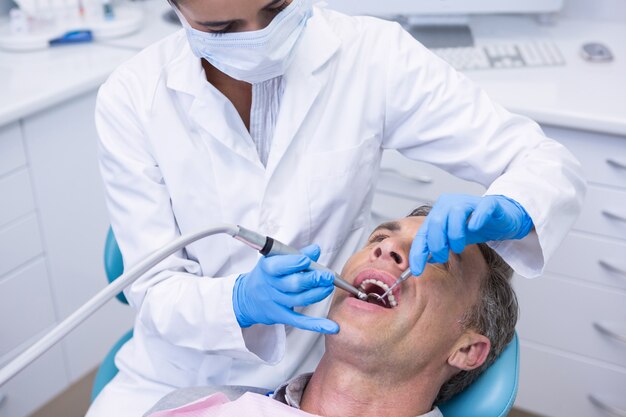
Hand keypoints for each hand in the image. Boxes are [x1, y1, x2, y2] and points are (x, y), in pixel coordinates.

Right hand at [232, 244, 338, 333]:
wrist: (246, 298)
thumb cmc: (266, 275)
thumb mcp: (274, 260)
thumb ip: (296, 255)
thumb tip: (315, 249)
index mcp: (267, 269)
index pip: (279, 267)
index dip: (294, 264)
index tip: (307, 260)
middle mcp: (270, 286)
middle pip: (292, 285)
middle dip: (312, 280)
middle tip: (327, 276)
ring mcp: (276, 303)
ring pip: (299, 300)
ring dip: (317, 294)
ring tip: (329, 287)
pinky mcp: (282, 316)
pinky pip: (300, 321)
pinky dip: (317, 324)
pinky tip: (332, 327)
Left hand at [409, 194, 532, 275]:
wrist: (502, 218)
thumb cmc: (476, 227)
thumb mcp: (454, 240)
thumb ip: (440, 247)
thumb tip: (427, 260)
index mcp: (439, 212)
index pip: (423, 233)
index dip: (418, 252)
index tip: (416, 271)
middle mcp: (450, 204)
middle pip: (436, 222)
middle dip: (436, 243)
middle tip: (443, 256)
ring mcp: (469, 202)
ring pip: (455, 214)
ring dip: (454, 234)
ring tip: (458, 247)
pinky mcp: (490, 204)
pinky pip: (482, 208)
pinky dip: (477, 218)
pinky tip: (474, 227)